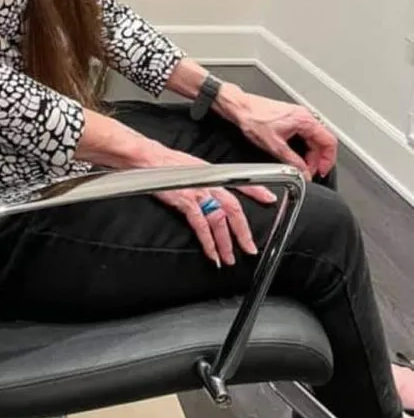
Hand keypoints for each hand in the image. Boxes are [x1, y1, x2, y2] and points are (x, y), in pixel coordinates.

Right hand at [135, 136, 276, 267]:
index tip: (270, 200)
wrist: (147, 158)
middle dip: (243, 231)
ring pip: (219, 221)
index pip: (240, 182)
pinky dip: (208, 241)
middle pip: (233, 209)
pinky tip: (211, 253)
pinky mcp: (186, 201)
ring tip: (229, 259)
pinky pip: (201, 225)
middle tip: (250, 248)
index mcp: (212, 173)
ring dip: (225, 243)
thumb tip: (214, 187)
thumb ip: (206, 177)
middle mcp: (209, 182)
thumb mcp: (191, 165)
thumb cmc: (165, 162)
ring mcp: (198, 192)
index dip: (256, 191)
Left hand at [219, 88, 337, 180]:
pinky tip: (296, 155)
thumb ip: (292, 161)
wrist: (240, 107)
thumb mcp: (274, 145)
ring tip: (302, 165)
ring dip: (310, 153)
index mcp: (305, 120)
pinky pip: (305, 134)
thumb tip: (303, 172)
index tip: (321, 171)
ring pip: (314, 138)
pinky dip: (304, 146)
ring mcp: (298, 116)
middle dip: (317, 159)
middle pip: (322, 141)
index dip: (328, 160)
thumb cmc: (253, 118)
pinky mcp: (291, 118)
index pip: (329, 142)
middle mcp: (304, 115)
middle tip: (308, 171)